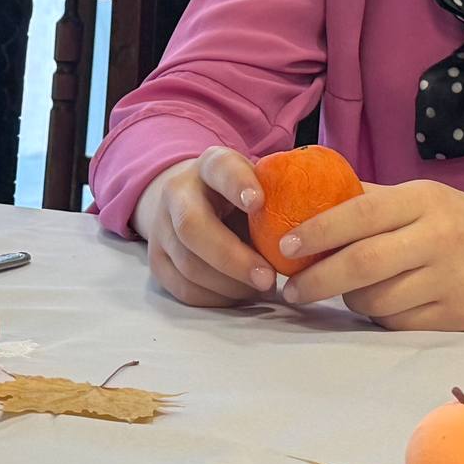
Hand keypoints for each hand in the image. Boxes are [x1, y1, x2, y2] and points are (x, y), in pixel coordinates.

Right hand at [130, 147, 277, 307]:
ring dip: (229, 284)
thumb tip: (307, 236)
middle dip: (232, 257)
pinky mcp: (157, 260)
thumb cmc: (240, 196)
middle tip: (268, 278)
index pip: (220, 169)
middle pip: (192, 226)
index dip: (237, 184)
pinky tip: (240, 293)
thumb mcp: (258, 185)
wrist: (193, 200)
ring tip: (261, 287)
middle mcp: (177, 192)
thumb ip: (277, 201)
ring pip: (188, 264)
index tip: (258, 203)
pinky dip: (216, 298)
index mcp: (209, 165)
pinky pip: (183, 289)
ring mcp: (161, 227)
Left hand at [276, 182, 463, 331]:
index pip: (360, 212)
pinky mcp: (459, 316)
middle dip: (317, 280)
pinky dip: (380, 317)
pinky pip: (400, 324)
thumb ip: (371, 200)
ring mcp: (450, 280)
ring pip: (377, 301)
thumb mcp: (424, 197)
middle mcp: (437, 238)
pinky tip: (382, 305)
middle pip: (362, 264)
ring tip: (347, 291)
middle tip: (291, 289)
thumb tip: (306, 200)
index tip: (284, 245)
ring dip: (350, 301)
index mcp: (423, 200)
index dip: (317, 230)